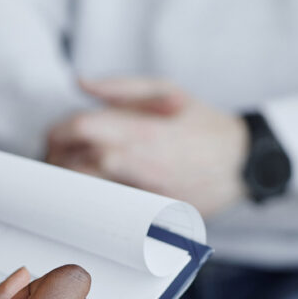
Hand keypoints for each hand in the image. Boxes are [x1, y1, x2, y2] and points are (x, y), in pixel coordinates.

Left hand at [47, 77, 248, 215]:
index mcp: (139, 127)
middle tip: (53, 165)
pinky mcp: (154, 215)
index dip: (57, 134)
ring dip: (73, 188)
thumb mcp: (168, 90)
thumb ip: (121, 87)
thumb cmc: (203, 124)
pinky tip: (92, 204)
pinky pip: (116, 214)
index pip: (80, 128)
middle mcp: (140, 160)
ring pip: (91, 192)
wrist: (246, 162)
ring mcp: (147, 192)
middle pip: (77, 163)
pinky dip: (99, 207)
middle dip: (58, 164)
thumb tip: (81, 83)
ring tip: (67, 184)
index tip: (52, 140)